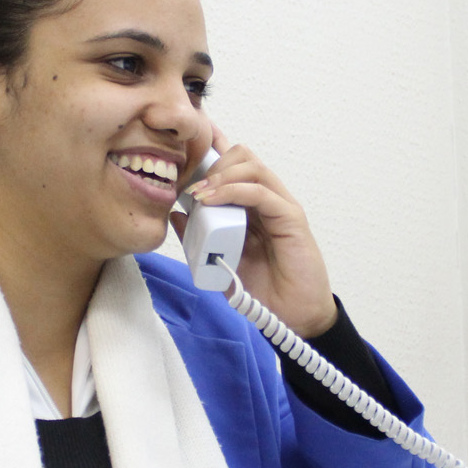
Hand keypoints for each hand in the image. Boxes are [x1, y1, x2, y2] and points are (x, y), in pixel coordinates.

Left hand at [170, 126, 337, 336]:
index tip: (184, 151)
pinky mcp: (291, 217)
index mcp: (250, 205)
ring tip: (198, 193)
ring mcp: (280, 205)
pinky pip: (261, 191)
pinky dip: (233, 191)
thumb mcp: (220, 262)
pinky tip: (211, 201)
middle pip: (242, 155)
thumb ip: (200, 238)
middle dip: (212, 162)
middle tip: (190, 184)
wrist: (291, 317)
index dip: (211, 150)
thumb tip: (176, 212)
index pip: (233, 164)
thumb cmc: (262, 289)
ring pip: (251, 166)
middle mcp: (267, 199)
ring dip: (220, 174)